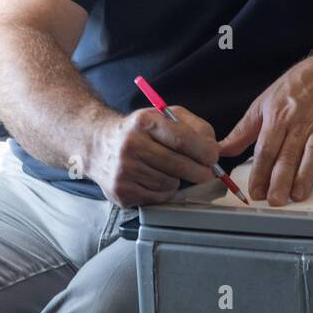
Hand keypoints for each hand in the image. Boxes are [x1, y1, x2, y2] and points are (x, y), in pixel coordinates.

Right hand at [88, 106, 217, 207]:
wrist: (97, 144)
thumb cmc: (138, 130)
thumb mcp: (163, 116)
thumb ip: (193, 126)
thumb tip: (214, 148)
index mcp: (144, 122)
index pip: (181, 139)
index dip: (203, 151)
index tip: (214, 157)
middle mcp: (131, 145)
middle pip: (177, 165)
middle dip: (199, 171)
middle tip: (206, 172)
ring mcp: (124, 171)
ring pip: (169, 183)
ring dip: (177, 180)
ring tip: (167, 169)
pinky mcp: (121, 192)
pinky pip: (158, 197)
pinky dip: (164, 191)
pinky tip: (155, 179)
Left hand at [219, 53, 312, 204]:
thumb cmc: (295, 88)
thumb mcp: (263, 104)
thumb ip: (243, 131)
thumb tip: (221, 150)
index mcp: (277, 117)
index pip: (266, 149)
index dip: (260, 172)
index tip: (255, 192)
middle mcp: (299, 122)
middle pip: (288, 154)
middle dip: (281, 179)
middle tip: (275, 200)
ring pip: (312, 153)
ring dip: (305, 175)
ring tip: (298, 195)